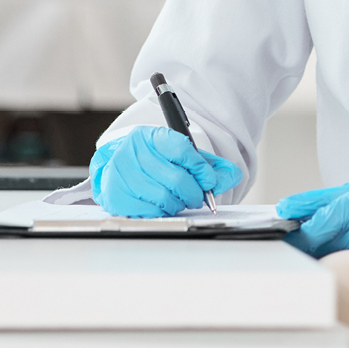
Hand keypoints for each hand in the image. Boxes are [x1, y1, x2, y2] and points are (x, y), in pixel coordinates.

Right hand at [90, 126, 242, 217]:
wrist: (119, 170)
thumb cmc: (154, 163)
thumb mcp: (181, 156)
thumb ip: (208, 165)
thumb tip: (232, 175)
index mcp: (150, 135)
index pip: (183, 148)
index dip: (201, 167)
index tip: (209, 180)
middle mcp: (132, 151)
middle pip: (177, 178)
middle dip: (194, 192)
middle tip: (197, 197)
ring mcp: (121, 174)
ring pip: (165, 197)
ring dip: (179, 204)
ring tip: (179, 200)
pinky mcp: (116, 195)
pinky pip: (150, 211)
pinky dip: (163, 212)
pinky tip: (163, 205)